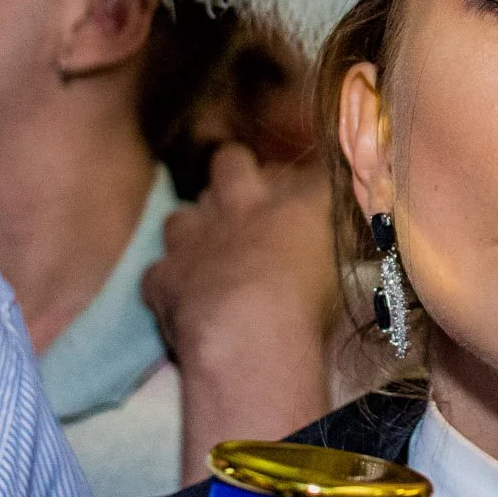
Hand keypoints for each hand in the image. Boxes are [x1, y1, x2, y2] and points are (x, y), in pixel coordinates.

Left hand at [143, 143, 345, 471]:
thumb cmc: (309, 306)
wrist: (247, 335)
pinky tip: (183, 297)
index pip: (305, 173)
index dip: (305, 181)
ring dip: (194, 228)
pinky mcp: (161, 278)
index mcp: (292, 206)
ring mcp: (193, 240)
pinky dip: (170, 282)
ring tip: (209, 251)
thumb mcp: (339, 271)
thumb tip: (339, 242)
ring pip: (182, 213)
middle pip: (230, 161)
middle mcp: (239, 209)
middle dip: (236, 171)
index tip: (311, 194)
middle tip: (247, 198)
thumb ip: (335, 247)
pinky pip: (158, 271)